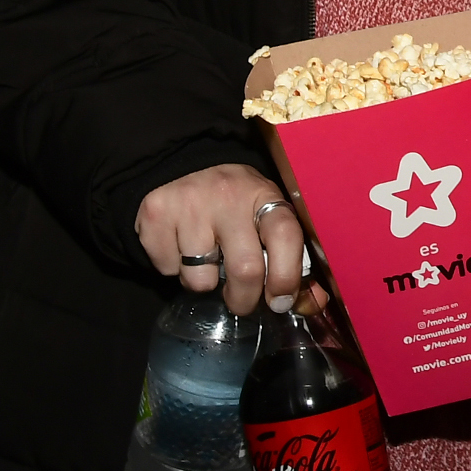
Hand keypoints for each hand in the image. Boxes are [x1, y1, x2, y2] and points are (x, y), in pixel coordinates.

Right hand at [134, 162, 304, 314]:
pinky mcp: (156, 213)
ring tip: (206, 260)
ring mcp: (190, 203)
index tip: (280, 301)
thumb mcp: (266, 217)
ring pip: (199, 279)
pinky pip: (166, 269)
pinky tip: (180, 247)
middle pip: (245, 269)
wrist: (183, 165)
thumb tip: (314, 305)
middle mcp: (228, 195)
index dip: (286, 277)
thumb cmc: (236, 204)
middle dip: (244, 299)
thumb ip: (291, 261)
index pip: (285, 236)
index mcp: (265, 195)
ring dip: (203, 283)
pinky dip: (173, 270)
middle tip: (240, 300)